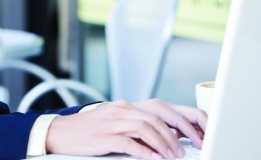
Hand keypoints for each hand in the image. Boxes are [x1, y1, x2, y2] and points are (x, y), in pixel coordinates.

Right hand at [44, 99, 206, 158]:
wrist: (59, 132)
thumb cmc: (88, 131)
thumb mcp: (115, 122)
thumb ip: (137, 125)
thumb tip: (167, 136)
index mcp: (127, 106)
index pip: (163, 108)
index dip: (185, 119)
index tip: (200, 134)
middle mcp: (122, 109)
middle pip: (158, 115)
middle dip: (181, 131)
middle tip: (194, 146)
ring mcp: (112, 122)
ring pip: (146, 127)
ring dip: (165, 143)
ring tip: (174, 156)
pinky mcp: (104, 137)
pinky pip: (129, 143)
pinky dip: (145, 152)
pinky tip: (154, 159)